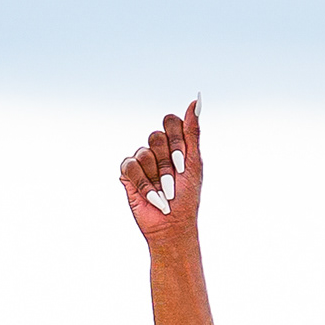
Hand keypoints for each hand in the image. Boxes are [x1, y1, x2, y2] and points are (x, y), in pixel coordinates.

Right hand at [119, 101, 202, 246]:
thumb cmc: (187, 197)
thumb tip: (196, 100)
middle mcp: (157, 149)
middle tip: (174, 180)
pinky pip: (130, 165)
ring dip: (156, 176)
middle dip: (168, 162)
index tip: (183, 161)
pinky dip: (143, 183)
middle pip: (157, 136)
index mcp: (175, 143)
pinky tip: (151, 196)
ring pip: (144, 153)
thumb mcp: (194, 162)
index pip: (171, 122)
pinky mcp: (128, 173)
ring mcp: (142, 160)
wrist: (172, 224)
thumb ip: (193, 131)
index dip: (177, 141)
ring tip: (163, 192)